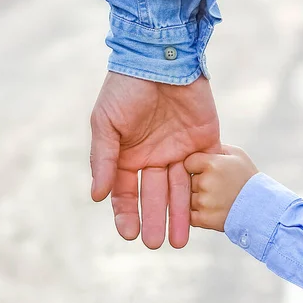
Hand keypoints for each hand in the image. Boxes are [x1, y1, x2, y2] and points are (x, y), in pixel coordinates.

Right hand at [90, 72, 219, 248]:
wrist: (161, 58)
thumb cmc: (127, 88)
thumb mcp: (106, 123)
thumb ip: (104, 159)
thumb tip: (97, 196)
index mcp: (129, 156)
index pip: (127, 192)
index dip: (127, 213)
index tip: (129, 234)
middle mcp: (154, 158)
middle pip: (155, 196)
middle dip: (156, 219)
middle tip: (158, 243)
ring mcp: (180, 151)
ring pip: (181, 189)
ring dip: (180, 214)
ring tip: (179, 240)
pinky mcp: (205, 143)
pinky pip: (204, 171)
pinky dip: (203, 190)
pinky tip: (203, 211)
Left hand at [184, 145, 257, 231]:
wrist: (262, 208)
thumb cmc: (249, 178)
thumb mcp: (237, 155)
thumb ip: (216, 148)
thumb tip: (199, 145)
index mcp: (213, 164)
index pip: (189, 162)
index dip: (196, 166)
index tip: (206, 170)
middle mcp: (206, 182)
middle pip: (188, 180)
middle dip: (198, 183)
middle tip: (216, 187)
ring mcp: (204, 202)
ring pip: (189, 198)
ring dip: (199, 199)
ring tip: (217, 199)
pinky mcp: (204, 219)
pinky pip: (190, 216)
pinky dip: (198, 214)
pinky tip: (212, 210)